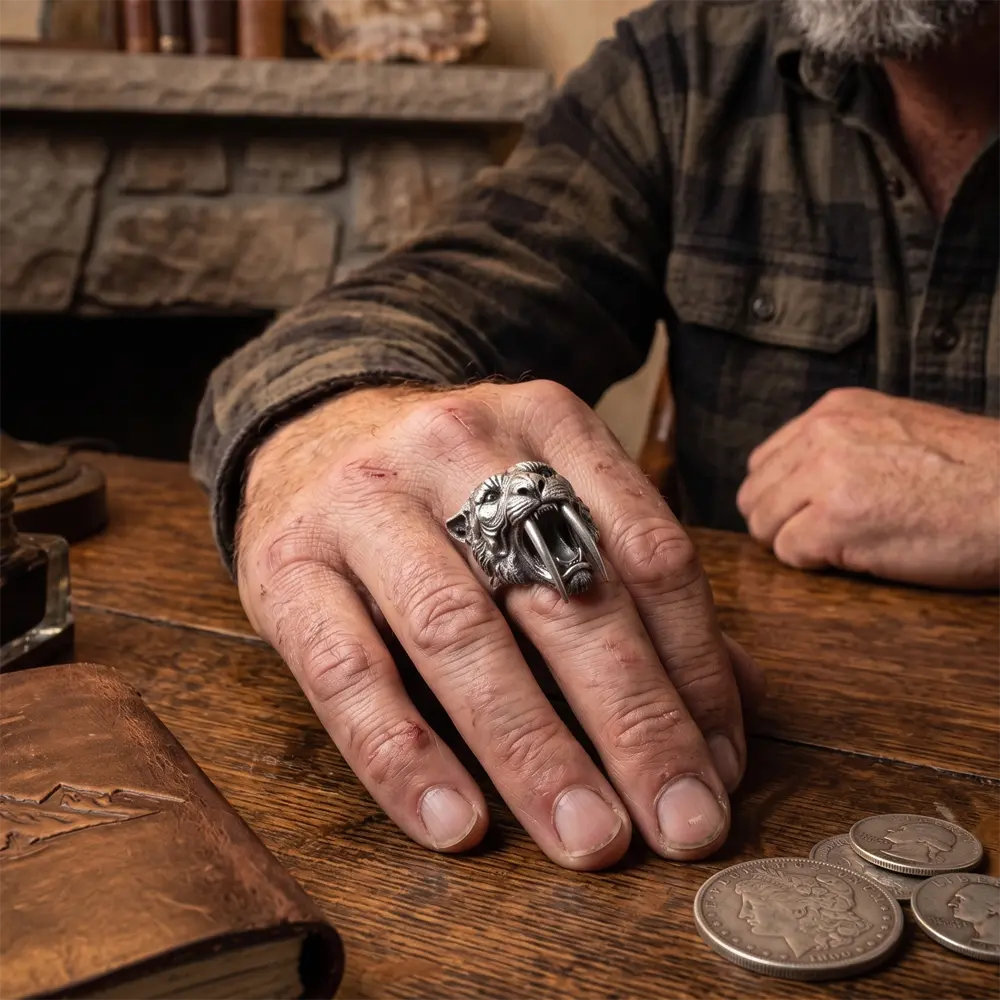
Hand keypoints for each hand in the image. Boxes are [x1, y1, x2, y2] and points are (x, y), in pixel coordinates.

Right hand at [237, 380, 763, 869]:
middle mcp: (457, 448)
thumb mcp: (543, 499)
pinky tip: (457, 824)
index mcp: (545, 423)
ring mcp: (366, 501)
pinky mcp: (286, 561)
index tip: (721, 767)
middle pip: (564, 595)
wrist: (310, 433)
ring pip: (460, 631)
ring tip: (587, 837)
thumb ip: (631, 582)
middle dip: (634, 722)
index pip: (650, 553)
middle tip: (680, 826)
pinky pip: (349, 669)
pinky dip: (406, 755)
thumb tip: (734, 699)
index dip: (697, 668)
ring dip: (533, 749)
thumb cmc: (450, 490)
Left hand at [736, 388, 999, 587]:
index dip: (783, 496)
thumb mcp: (896, 430)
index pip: (765, 460)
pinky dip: (817, 565)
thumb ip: (841, 444)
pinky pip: (790, 553)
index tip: (811, 512)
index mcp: (834, 411)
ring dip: (796, 543)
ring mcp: (826, 478)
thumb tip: (793, 479)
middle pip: (755, 494)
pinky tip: (860, 556)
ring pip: (764, 525)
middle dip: (781, 522)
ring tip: (845, 544)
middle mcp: (823, 436)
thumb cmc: (974, 473)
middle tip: (823, 537)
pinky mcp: (836, 523)